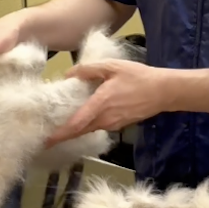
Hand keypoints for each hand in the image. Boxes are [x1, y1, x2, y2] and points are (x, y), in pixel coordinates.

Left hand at [44, 60, 172, 148]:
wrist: (163, 91)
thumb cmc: (138, 77)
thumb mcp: (112, 67)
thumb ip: (89, 70)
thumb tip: (69, 74)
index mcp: (100, 104)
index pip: (75, 125)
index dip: (59, 135)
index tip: (45, 141)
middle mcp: (104, 119)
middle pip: (78, 131)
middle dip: (62, 136)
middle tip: (45, 136)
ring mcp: (113, 124)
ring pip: (88, 129)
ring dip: (74, 129)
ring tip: (59, 125)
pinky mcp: (119, 125)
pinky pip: (98, 126)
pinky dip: (87, 125)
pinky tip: (82, 116)